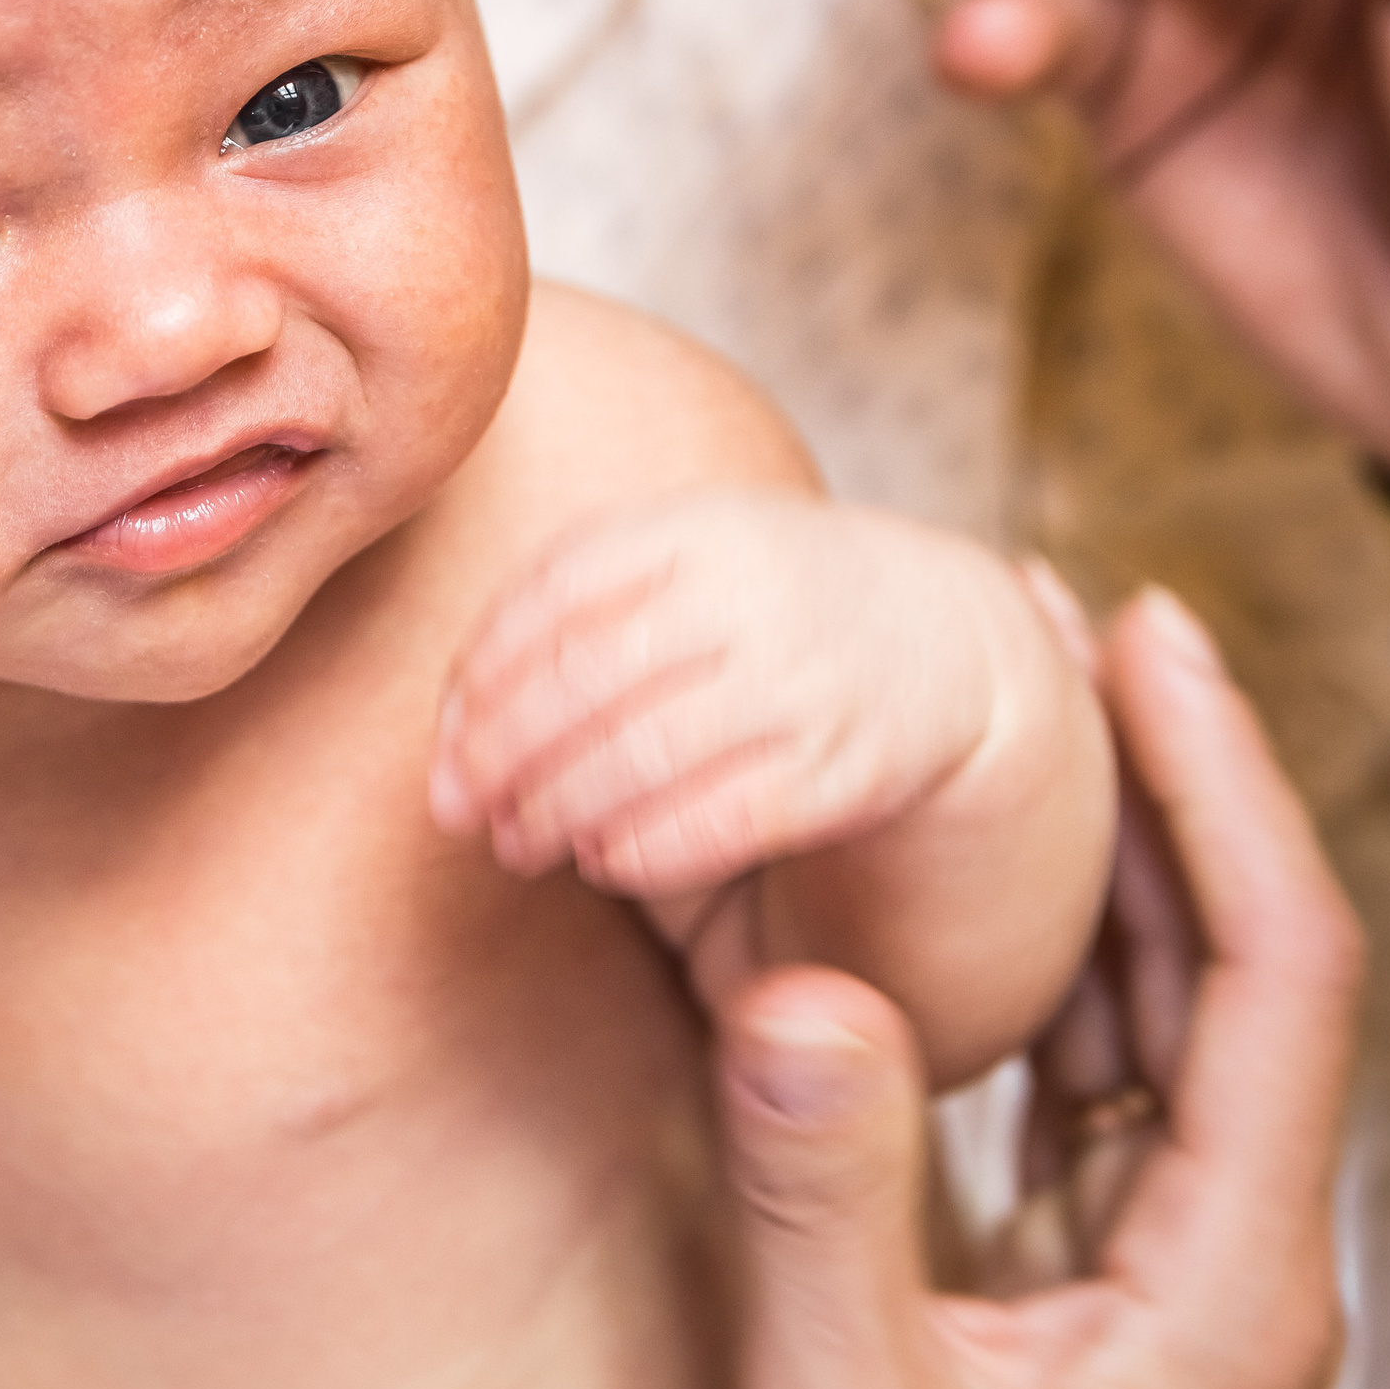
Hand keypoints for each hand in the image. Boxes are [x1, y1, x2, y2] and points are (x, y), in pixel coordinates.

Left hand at [430, 490, 1103, 1078]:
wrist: (946, 642)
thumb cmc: (763, 616)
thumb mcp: (680, 568)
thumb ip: (574, 620)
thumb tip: (452, 734)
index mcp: (695, 527)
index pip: (549, 596)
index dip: (479, 682)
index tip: (444, 748)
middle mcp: (751, 589)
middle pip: (582, 679)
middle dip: (503, 757)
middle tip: (462, 813)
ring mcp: (808, 674)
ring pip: (643, 753)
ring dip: (560, 811)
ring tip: (522, 846)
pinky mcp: (853, 761)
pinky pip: (724, 816)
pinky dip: (646, 846)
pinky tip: (608, 861)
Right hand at [681, 588, 1357, 1388]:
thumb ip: (824, 1190)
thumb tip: (792, 975)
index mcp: (1231, 1295)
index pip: (1273, 978)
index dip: (1219, 787)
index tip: (1146, 634)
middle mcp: (1231, 1289)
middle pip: (1233, 985)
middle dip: (1162, 797)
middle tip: (1071, 629)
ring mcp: (1168, 1317)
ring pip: (1160, 1049)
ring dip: (1099, 891)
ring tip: (1019, 731)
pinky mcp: (1089, 1342)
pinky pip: (1086, 1125)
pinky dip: (1036, 1009)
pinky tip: (957, 935)